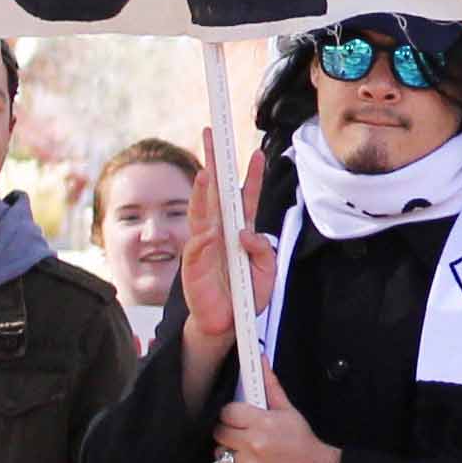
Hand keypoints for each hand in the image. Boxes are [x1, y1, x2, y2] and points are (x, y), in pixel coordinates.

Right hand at [177, 137, 284, 355]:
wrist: (228, 325)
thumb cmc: (245, 296)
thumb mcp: (267, 272)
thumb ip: (263, 250)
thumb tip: (247, 233)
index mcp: (241, 231)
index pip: (246, 198)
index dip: (251, 177)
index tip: (257, 153)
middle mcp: (221, 232)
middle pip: (216, 193)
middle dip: (214, 164)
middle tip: (212, 137)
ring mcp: (205, 245)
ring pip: (202, 212)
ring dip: (203, 192)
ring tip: (207, 172)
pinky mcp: (194, 265)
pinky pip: (198, 247)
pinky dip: (204, 238)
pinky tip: (210, 230)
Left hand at [216, 394, 343, 462]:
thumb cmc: (302, 442)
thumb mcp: (288, 411)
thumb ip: (270, 386)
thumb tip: (260, 360)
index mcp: (263, 423)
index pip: (227, 412)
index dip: (232, 414)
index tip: (238, 417)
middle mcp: (253, 446)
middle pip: (220, 433)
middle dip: (229, 431)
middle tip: (242, 434)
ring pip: (221, 454)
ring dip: (231, 452)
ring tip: (248, 452)